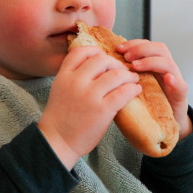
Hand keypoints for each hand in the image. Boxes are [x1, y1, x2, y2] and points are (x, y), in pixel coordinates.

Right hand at [38, 45, 140, 168]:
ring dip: (128, 75)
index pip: (81, 51)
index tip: (104, 58)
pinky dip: (133, 88)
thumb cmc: (61, 118)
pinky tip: (135, 90)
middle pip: (102, 59)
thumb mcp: (61, 89)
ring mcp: (90, 95)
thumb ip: (75, 77)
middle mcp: (76, 82)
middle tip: (122, 71)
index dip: (95, 51)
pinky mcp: (102, 110)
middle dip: (115, 63)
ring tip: (132, 80)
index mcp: (64, 76)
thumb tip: (98, 66)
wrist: (57, 141)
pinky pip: (123, 92)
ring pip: (116, 74)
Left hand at [117, 39, 192, 140]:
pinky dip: (175, 80)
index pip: (146, 45)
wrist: (165, 126)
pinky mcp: (181, 96)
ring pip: (168, 63)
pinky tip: (168, 79)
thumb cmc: (144, 106)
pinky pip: (181, 86)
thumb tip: (100, 71)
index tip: (118, 48)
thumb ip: (121, 79)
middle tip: (126, 57)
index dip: (133, 44)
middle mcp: (165, 70)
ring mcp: (175, 81)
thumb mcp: (131, 89)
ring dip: (152, 61)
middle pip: (158, 48)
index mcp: (152, 65)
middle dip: (141, 49)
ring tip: (137, 67)